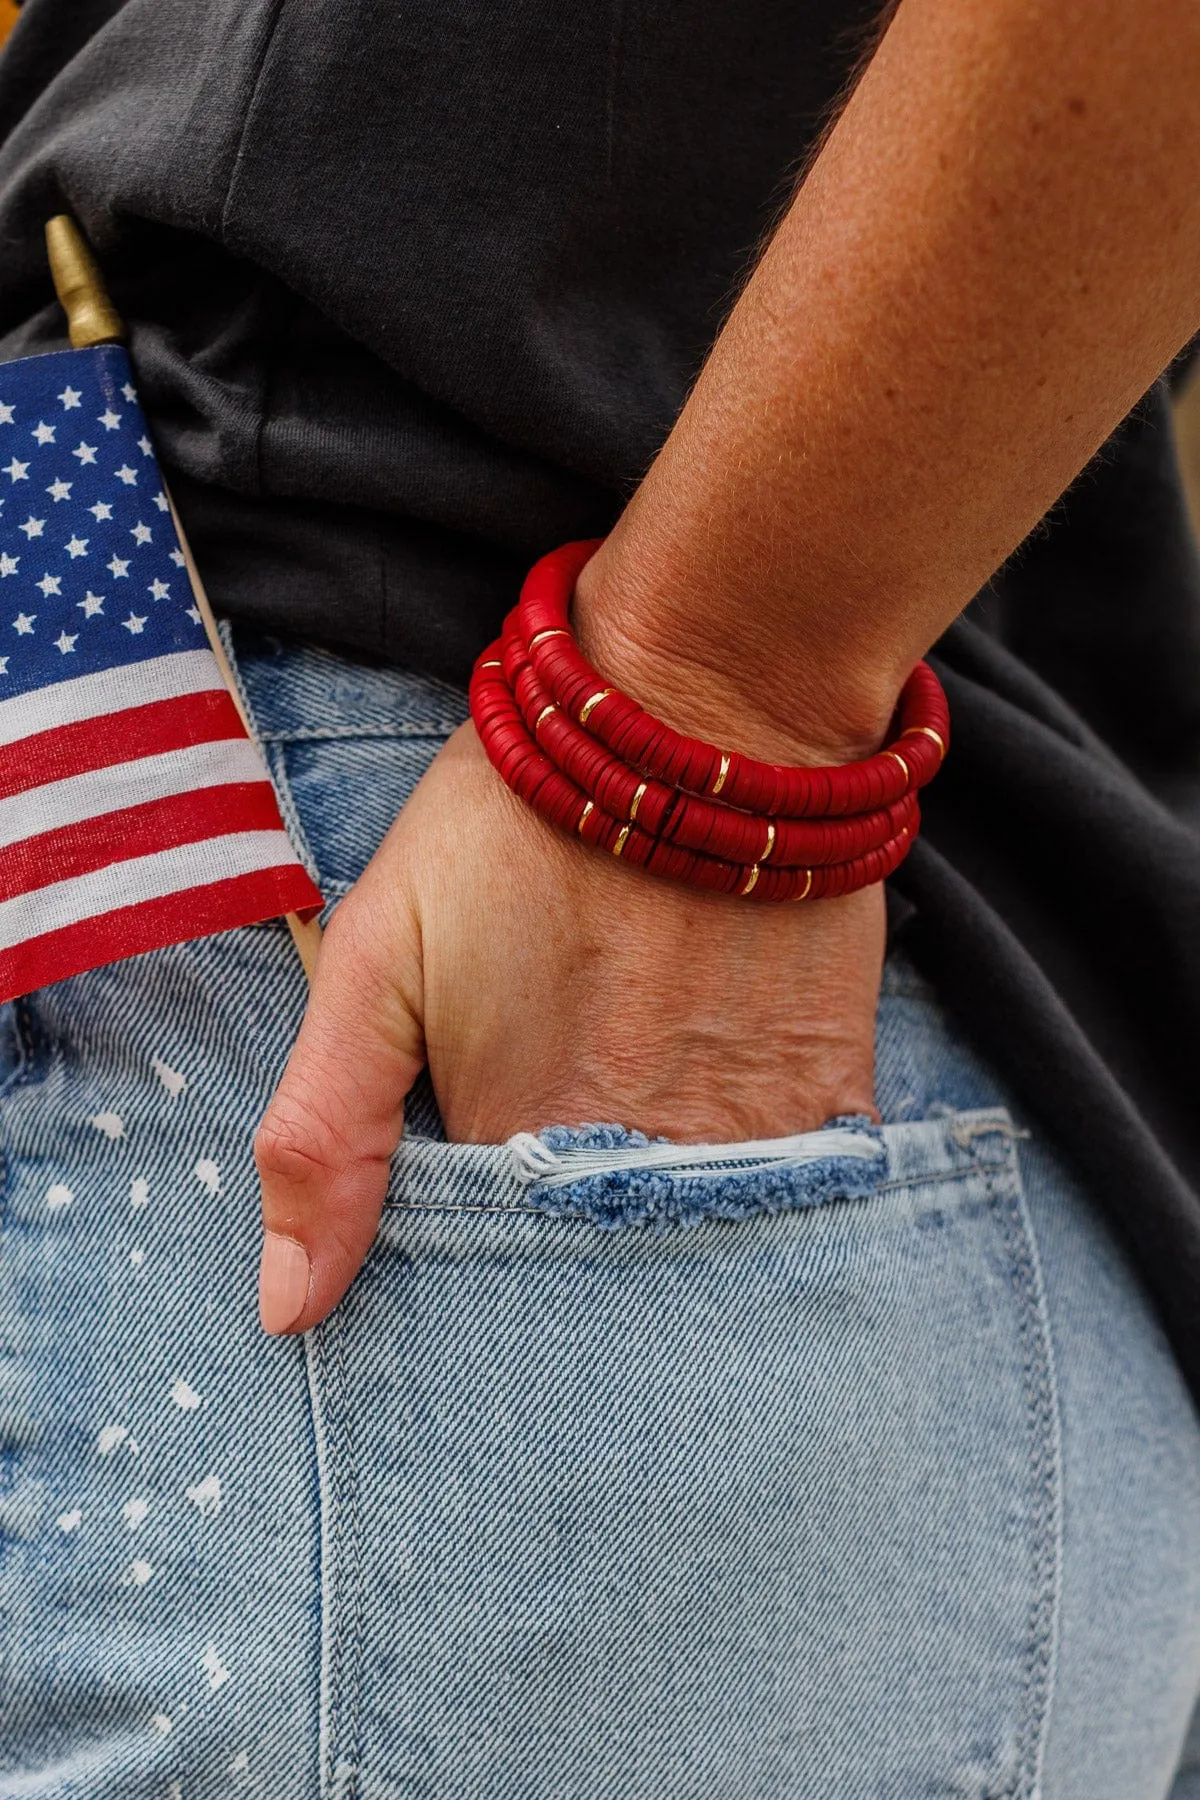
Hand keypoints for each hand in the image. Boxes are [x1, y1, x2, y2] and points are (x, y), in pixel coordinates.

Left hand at [252, 669, 886, 1333]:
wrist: (696, 712)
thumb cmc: (512, 826)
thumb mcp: (376, 953)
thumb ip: (322, 1136)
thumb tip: (286, 1311)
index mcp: (520, 1147)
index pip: (490, 1280)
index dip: (472, 1261)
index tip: (472, 1199)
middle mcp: (644, 1165)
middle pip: (600, 1275)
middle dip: (570, 1258)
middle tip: (560, 1140)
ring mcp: (752, 1133)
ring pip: (696, 1243)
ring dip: (660, 1226)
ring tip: (635, 1133)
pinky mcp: (830, 1090)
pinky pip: (793, 1191)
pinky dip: (749, 1184)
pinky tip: (716, 1119)